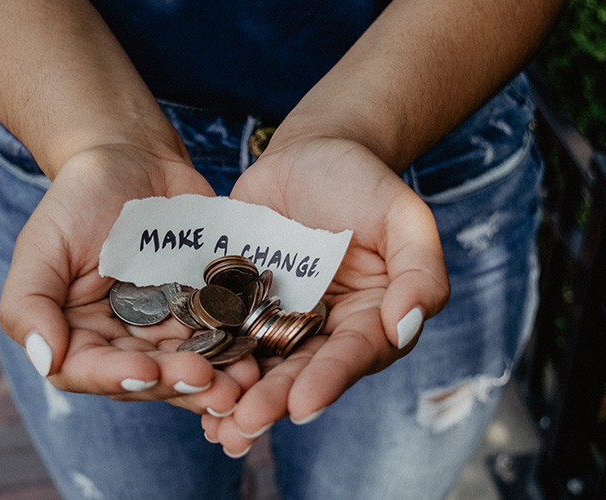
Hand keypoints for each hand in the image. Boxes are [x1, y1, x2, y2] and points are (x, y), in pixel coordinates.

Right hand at [0, 144, 259, 413]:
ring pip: (189, 367)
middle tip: (210, 382)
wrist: (134, 159)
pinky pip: (222, 337)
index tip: (148, 372)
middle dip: (178, 384)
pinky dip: (238, 350)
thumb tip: (45, 358)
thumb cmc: (79, 199)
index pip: (89, 371)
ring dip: (217, 380)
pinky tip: (258, 356)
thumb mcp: (42, 244)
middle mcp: (122, 341)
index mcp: (77, 334)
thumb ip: (28, 303)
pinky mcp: (204, 311)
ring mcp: (166, 329)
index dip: (118, 378)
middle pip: (147, 378)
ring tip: (242, 382)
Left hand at [205, 136, 449, 453]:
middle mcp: (324, 331)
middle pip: (300, 372)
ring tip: (215, 426)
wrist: (310, 154)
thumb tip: (406, 326)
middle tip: (245, 424)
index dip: (328, 381)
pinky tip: (185, 386)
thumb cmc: (364, 182)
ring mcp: (279, 320)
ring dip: (237, 398)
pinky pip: (223, 336)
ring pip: (259, 366)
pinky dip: (208, 361)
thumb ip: (420, 271)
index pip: (352, 355)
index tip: (303, 405)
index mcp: (370, 320)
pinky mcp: (240, 305)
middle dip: (273, 401)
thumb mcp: (403, 217)